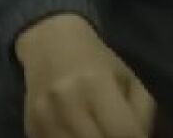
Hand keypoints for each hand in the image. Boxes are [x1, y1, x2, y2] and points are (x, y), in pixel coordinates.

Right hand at [15, 13, 155, 137]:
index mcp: (96, 84)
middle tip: (115, 133)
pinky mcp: (31, 126)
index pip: (123, 132)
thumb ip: (141, 118)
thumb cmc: (97, 63)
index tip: (138, 137)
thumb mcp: (130, 81)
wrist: (49, 43)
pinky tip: (80, 133)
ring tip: (99, 132)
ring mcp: (44, 116)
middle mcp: (66, 101)